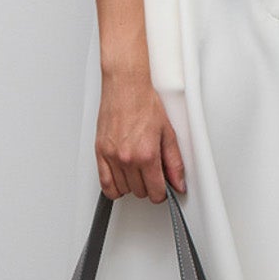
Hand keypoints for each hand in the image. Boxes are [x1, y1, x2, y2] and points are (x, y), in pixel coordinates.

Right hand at [95, 67, 186, 201]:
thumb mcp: (168, 134)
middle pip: (140, 192)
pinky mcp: (100, 153)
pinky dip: (113, 187)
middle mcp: (127, 158)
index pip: (155, 192)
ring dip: (132, 185)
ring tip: (137, 171)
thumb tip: (178, 183)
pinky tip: (121, 180)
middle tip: (152, 173)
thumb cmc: (144, 104)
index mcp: (147, 155)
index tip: (163, 186)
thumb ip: (174, 163)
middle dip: (148, 186)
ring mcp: (112, 157)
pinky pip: (105, 184)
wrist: (126, 87)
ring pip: (123, 190)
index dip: (162, 192)